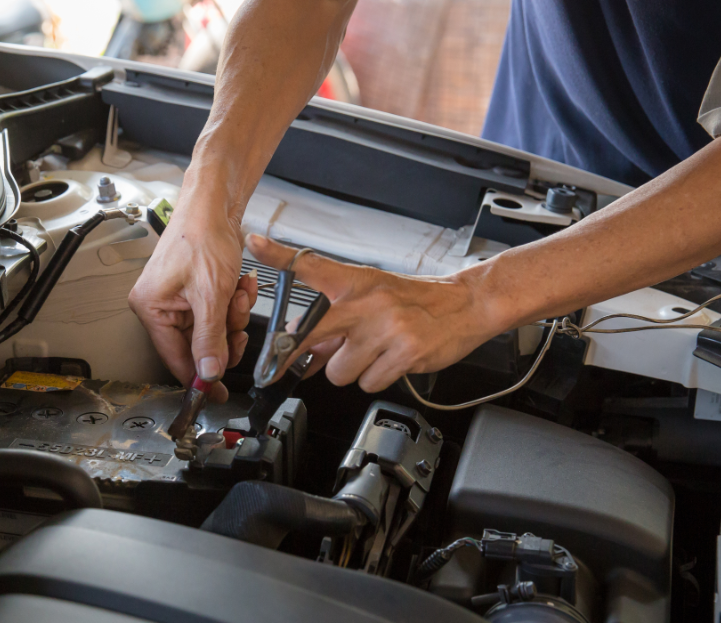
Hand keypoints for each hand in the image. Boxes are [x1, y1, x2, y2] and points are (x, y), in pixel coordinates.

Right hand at [129, 208, 258, 401]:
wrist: (213, 204)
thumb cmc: (202, 234)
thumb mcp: (211, 294)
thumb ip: (210, 338)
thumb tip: (208, 372)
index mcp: (152, 309)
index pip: (175, 359)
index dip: (200, 377)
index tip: (218, 394)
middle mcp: (160, 307)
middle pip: (198, 345)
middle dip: (225, 333)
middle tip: (237, 320)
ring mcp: (178, 300)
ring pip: (213, 330)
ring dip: (233, 315)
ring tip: (238, 292)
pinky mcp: (194, 292)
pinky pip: (217, 313)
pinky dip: (233, 302)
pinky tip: (239, 285)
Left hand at [247, 234, 501, 391]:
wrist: (466, 305)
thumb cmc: (414, 301)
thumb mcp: (372, 299)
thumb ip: (334, 322)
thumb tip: (303, 350)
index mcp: (355, 282)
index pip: (310, 265)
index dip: (279, 254)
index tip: (254, 243)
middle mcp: (367, 302)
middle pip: (311, 333)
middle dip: (297, 355)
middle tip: (289, 365)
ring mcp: (386, 327)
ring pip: (339, 371)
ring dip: (351, 370)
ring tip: (372, 354)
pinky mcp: (405, 353)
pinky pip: (369, 382)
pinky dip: (377, 378)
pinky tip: (391, 361)